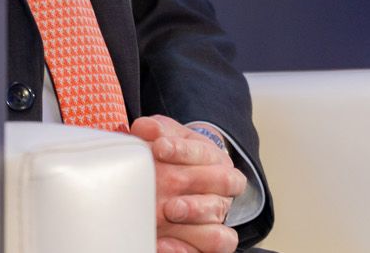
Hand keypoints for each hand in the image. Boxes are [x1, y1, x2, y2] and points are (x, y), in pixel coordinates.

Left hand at [130, 114, 244, 252]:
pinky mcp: (210, 241)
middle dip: (194, 180)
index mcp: (215, 159)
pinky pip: (213, 244)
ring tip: (169, 210)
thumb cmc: (172, 158)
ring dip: (194, 212)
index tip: (159, 148)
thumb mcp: (165, 138)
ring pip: (220, 214)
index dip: (183, 150)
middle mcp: (223, 189)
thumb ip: (156, 130)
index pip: (206, 152)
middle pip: (223, 181)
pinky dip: (186, 246)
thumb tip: (146, 128)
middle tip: (169, 181)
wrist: (179, 181)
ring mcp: (218, 216)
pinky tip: (164, 243)